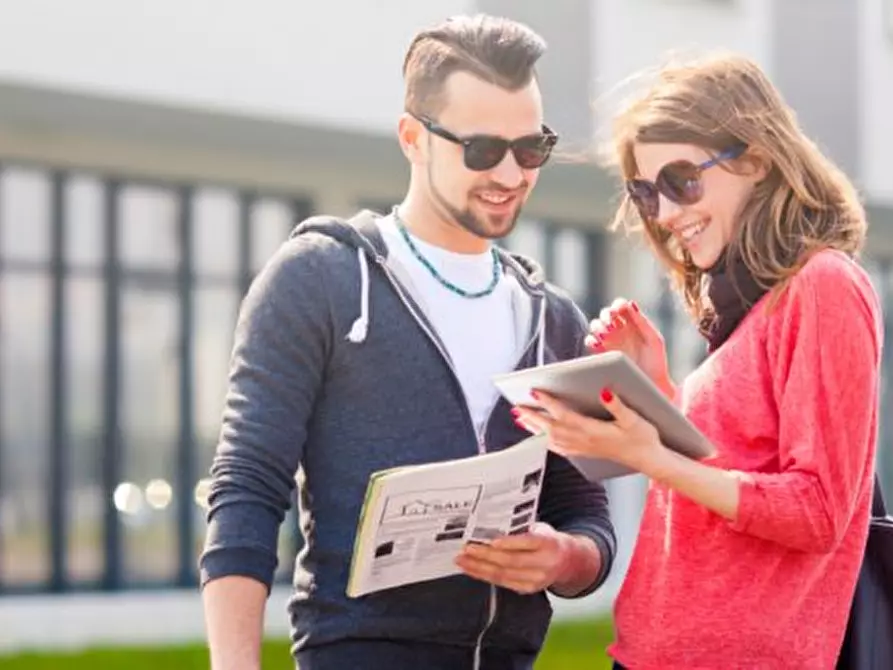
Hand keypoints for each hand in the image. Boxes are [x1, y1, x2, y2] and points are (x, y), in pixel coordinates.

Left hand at [455, 522, 573, 594]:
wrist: (569, 561)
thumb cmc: (547, 539)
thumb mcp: (541, 528)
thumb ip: (521, 529)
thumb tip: (490, 526)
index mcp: (549, 543)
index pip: (526, 543)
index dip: (507, 543)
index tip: (490, 540)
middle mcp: (545, 564)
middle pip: (510, 561)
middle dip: (485, 555)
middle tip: (466, 549)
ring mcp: (537, 580)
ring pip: (503, 574)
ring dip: (479, 568)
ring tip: (462, 561)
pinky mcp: (528, 589)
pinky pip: (502, 583)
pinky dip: (484, 576)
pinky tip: (472, 570)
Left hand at [514, 387, 663, 472]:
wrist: (649, 460)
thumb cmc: (643, 439)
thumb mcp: (634, 419)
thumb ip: (617, 405)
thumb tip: (604, 391)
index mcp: (593, 430)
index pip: (564, 414)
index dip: (548, 402)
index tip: (534, 392)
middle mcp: (584, 441)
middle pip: (551, 427)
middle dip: (532, 416)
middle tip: (516, 407)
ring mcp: (583, 448)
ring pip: (552, 438)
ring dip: (535, 428)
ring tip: (521, 418)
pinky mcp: (585, 452)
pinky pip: (559, 447)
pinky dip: (546, 440)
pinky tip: (540, 437)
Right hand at [587, 298, 674, 400]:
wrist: (652, 387)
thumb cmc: (656, 363)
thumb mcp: (654, 340)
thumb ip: (642, 322)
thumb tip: (630, 303)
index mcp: (632, 324)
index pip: (620, 307)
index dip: (618, 305)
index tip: (619, 309)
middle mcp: (619, 331)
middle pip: (606, 314)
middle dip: (606, 314)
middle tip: (610, 319)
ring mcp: (608, 342)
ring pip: (595, 326)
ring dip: (598, 326)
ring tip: (605, 333)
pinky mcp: (600, 355)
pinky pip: (590, 342)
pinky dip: (591, 340)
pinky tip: (597, 343)